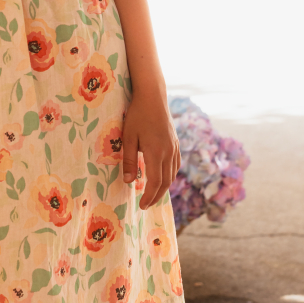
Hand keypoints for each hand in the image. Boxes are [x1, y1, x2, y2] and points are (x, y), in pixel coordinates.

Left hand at [121, 89, 179, 210]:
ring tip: (154, 195)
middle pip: (166, 181)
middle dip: (157, 196)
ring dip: (164, 187)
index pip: (155, 182)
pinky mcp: (175, 142)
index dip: (149, 196)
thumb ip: (128, 160)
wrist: (153, 96)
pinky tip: (164, 177)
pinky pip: (176, 164)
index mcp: (156, 152)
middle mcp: (168, 152)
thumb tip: (127, 182)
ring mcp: (174, 146)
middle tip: (147, 205)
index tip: (141, 206)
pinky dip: (170, 175)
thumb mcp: (127, 138)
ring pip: (172, 174)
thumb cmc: (136, 115)